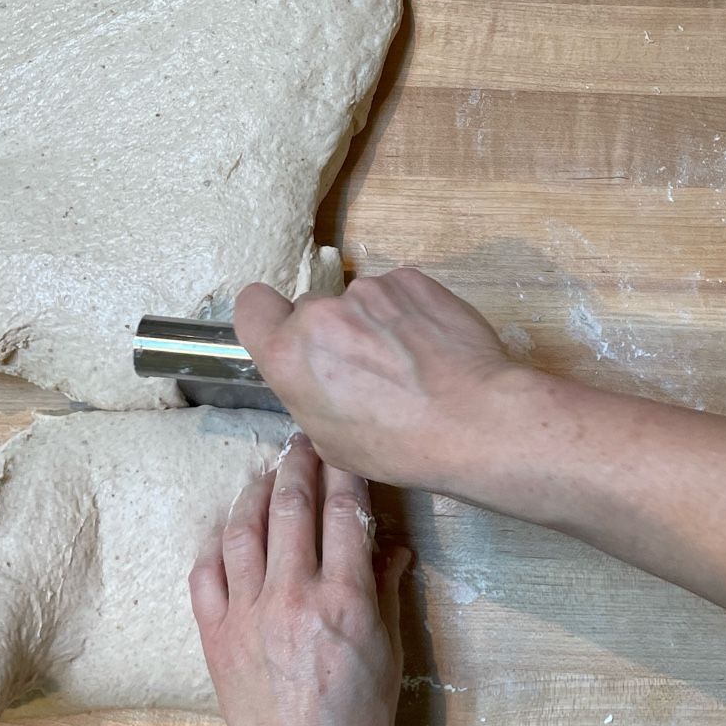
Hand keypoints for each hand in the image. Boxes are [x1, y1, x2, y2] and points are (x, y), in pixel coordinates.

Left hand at [191, 435, 413, 725]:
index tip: (347, 443)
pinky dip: (216, 540)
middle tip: (303, 439)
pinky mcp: (215, 632)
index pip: (346, 512)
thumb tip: (393, 543)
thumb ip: (387, 589)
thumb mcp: (391, 653)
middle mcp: (292, 596)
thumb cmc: (356, 723)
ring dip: (256, 489)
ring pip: (243, 528)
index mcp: (344, 600)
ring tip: (267, 469)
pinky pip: (206, 570)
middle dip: (299, 462)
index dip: (347, 468)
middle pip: (292, 505)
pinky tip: (228, 525)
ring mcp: (247, 612)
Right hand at [233, 268, 522, 487]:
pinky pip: (398, 293)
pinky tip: (431, 348)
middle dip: (332, 332)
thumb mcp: (329, 441)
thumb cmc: (401, 445)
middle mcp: (321, 314)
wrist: (475, 419)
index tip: (287, 333)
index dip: (268, 319)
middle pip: (312, 310)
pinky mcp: (411, 280)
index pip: (251, 306)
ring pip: (360, 303)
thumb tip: (318, 377)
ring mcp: (369, 291)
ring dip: (374, 324)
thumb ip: (308, 393)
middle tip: (366, 368)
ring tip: (410, 364)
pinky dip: (409, 314)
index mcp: (288, 355)